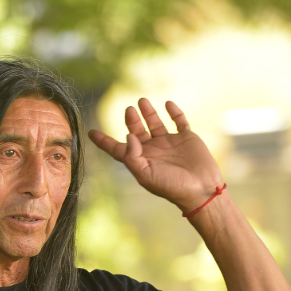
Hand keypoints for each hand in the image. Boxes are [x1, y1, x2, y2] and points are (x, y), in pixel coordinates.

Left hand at [88, 99, 223, 212]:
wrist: (200, 189)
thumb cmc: (171, 186)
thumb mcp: (145, 174)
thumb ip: (132, 156)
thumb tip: (128, 136)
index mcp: (140, 160)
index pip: (118, 148)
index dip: (104, 141)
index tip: (91, 132)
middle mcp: (153, 150)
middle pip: (137, 132)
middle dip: (131, 120)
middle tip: (128, 109)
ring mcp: (169, 143)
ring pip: (155, 123)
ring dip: (148, 113)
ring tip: (141, 101)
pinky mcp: (186, 138)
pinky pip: (179, 121)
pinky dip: (174, 112)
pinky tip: (168, 104)